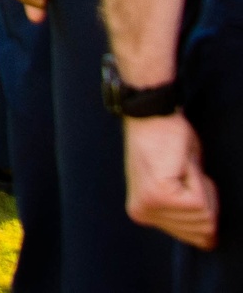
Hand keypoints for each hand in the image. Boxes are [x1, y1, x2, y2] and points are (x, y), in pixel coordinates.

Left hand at [124, 115, 218, 249]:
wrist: (151, 111)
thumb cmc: (166, 139)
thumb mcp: (178, 183)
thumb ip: (187, 213)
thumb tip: (208, 241)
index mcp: (144, 213)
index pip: (196, 236)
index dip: (206, 206)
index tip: (186, 177)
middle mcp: (144, 214)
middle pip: (202, 230)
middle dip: (206, 199)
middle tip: (185, 171)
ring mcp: (150, 206)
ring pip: (204, 217)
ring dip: (203, 188)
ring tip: (181, 166)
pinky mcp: (159, 194)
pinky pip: (200, 201)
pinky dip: (200, 180)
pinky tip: (182, 164)